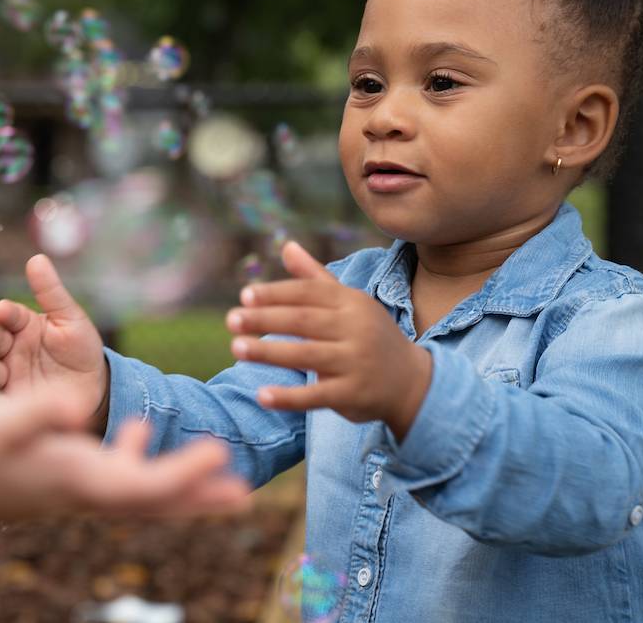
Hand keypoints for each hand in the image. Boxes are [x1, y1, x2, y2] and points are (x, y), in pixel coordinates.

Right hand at [0, 255, 107, 428]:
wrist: (95, 389)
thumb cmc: (81, 348)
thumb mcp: (70, 318)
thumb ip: (51, 292)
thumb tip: (36, 258)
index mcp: (24, 326)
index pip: (11, 316)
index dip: (7, 312)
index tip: (3, 309)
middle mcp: (12, 349)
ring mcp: (11, 375)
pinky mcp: (15, 400)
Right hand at [0, 392, 251, 532]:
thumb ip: (38, 412)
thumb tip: (78, 407)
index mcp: (74, 477)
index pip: (143, 485)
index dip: (185, 473)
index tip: (222, 456)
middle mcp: (80, 488)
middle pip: (153, 499)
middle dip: (200, 495)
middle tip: (245, 494)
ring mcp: (69, 487)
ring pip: (136, 489)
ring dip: (178, 481)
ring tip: (216, 471)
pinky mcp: (57, 478)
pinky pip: (110, 475)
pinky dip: (132, 457)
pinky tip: (134, 429)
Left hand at [226, 241, 432, 438]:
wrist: (411, 381)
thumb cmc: (369, 335)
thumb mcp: (349, 303)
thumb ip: (315, 277)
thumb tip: (287, 245)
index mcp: (351, 303)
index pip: (309, 293)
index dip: (276, 293)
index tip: (245, 295)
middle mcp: (356, 329)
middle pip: (304, 320)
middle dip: (265, 318)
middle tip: (231, 320)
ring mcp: (356, 362)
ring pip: (307, 355)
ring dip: (269, 351)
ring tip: (236, 347)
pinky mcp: (353, 394)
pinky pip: (317, 396)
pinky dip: (289, 397)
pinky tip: (263, 395)